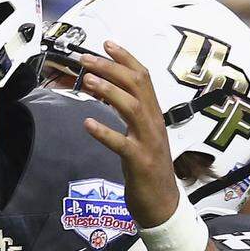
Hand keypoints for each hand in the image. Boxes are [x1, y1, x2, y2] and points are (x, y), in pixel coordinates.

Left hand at [78, 41, 180, 227]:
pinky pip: (123, 144)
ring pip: (132, 108)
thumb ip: (128, 114)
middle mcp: (154, 124)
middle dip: (111, 68)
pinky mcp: (141, 163)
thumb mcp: (140, 135)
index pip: (143, 78)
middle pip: (137, 86)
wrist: (164, 206)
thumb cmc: (148, 169)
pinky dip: (105, 133)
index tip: (106, 44)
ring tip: (87, 82)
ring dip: (109, 91)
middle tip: (86, 59)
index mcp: (154, 115)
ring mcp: (149, 143)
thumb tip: (105, 89)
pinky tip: (87, 124)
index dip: (126, 59)